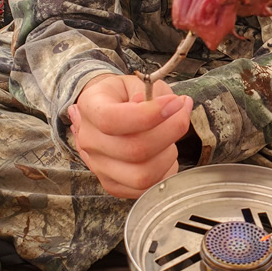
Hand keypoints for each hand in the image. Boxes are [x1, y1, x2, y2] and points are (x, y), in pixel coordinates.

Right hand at [67, 74, 192, 198]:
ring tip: (170, 134)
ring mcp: (99, 167)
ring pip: (143, 175)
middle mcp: (90, 141)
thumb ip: (151, 90)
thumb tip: (163, 107)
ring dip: (169, 153)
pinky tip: (166, 152)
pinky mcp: (113, 185)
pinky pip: (148, 189)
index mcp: (90, 108)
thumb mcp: (135, 81)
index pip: (112, 120)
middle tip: (181, 112)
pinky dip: (166, 171)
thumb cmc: (123, 96)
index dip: (148, 114)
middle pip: (134, 150)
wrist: (106, 111)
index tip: (174, 102)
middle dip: (171, 131)